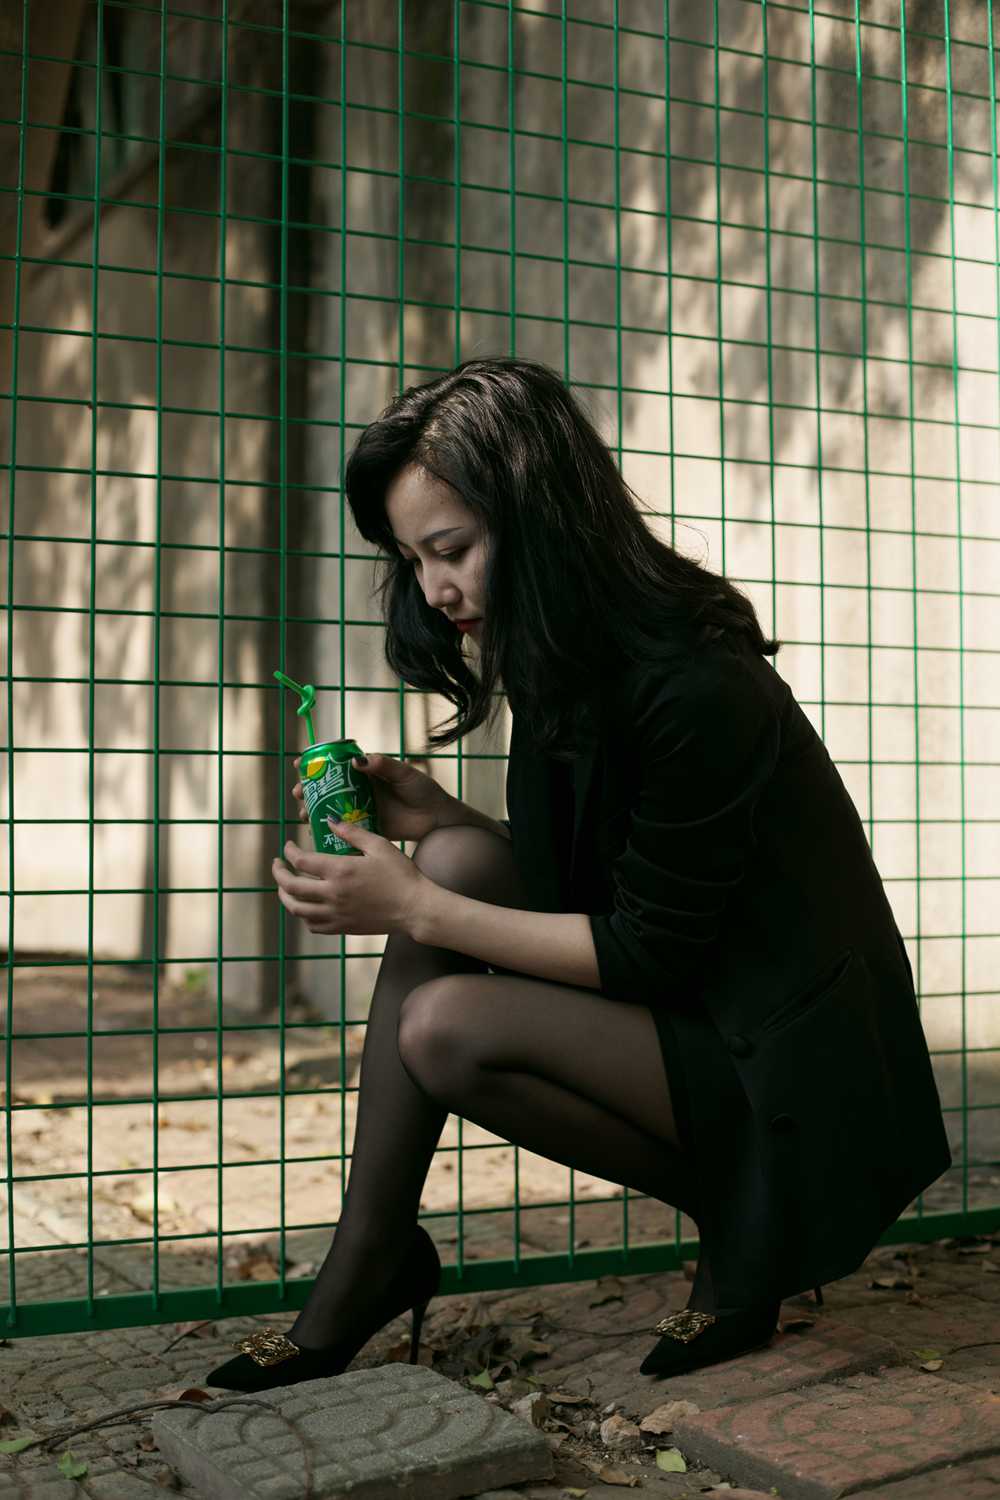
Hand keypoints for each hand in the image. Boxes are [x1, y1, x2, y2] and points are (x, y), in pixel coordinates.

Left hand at [272, 816, 429, 936]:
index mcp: (340, 871)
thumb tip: (329, 820)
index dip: (289, 852)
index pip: (301, 861)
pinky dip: (303, 915)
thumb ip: (352, 832)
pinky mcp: (343, 927)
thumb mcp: (379, 845)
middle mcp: (333, 894)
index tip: (288, 845)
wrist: (415, 908)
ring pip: (297, 909)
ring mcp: (336, 914)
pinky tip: (306, 906)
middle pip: (291, 887)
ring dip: (285, 897)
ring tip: (285, 887)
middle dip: (279, 874)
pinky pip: (313, 925)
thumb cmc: (401, 874)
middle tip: (278, 865)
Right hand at [291, 750, 451, 843]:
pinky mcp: (366, 828)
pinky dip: (329, 832)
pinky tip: (317, 833)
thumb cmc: (423, 791)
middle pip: (326, 789)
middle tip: (298, 793)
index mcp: (367, 773)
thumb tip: (356, 761)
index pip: (336, 765)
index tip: (299, 765)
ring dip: (313, 811)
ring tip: (303, 814)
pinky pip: (344, 830)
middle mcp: (359, 791)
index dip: (316, 765)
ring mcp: (361, 810)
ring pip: (331, 809)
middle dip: (308, 790)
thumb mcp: (404, 774)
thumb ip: (383, 765)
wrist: (437, 819)